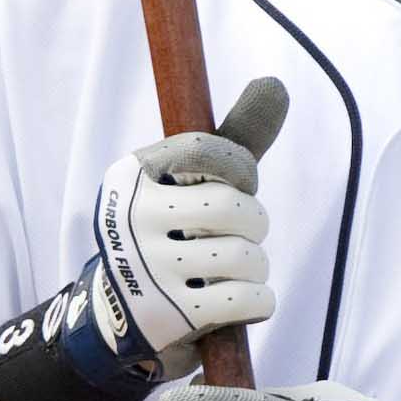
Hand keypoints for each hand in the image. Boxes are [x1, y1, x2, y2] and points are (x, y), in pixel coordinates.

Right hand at [77, 78, 287, 382]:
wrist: (125, 316)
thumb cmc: (174, 231)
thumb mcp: (192, 182)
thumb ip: (235, 138)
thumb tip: (276, 84)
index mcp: (130, 177)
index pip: (203, 150)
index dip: (238, 168)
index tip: (238, 185)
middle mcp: (129, 220)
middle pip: (231, 207)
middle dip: (254, 222)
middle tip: (243, 234)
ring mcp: (147, 270)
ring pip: (245, 256)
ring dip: (258, 265)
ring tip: (240, 269)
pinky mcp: (170, 317)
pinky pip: (248, 298)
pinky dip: (261, 299)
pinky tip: (246, 298)